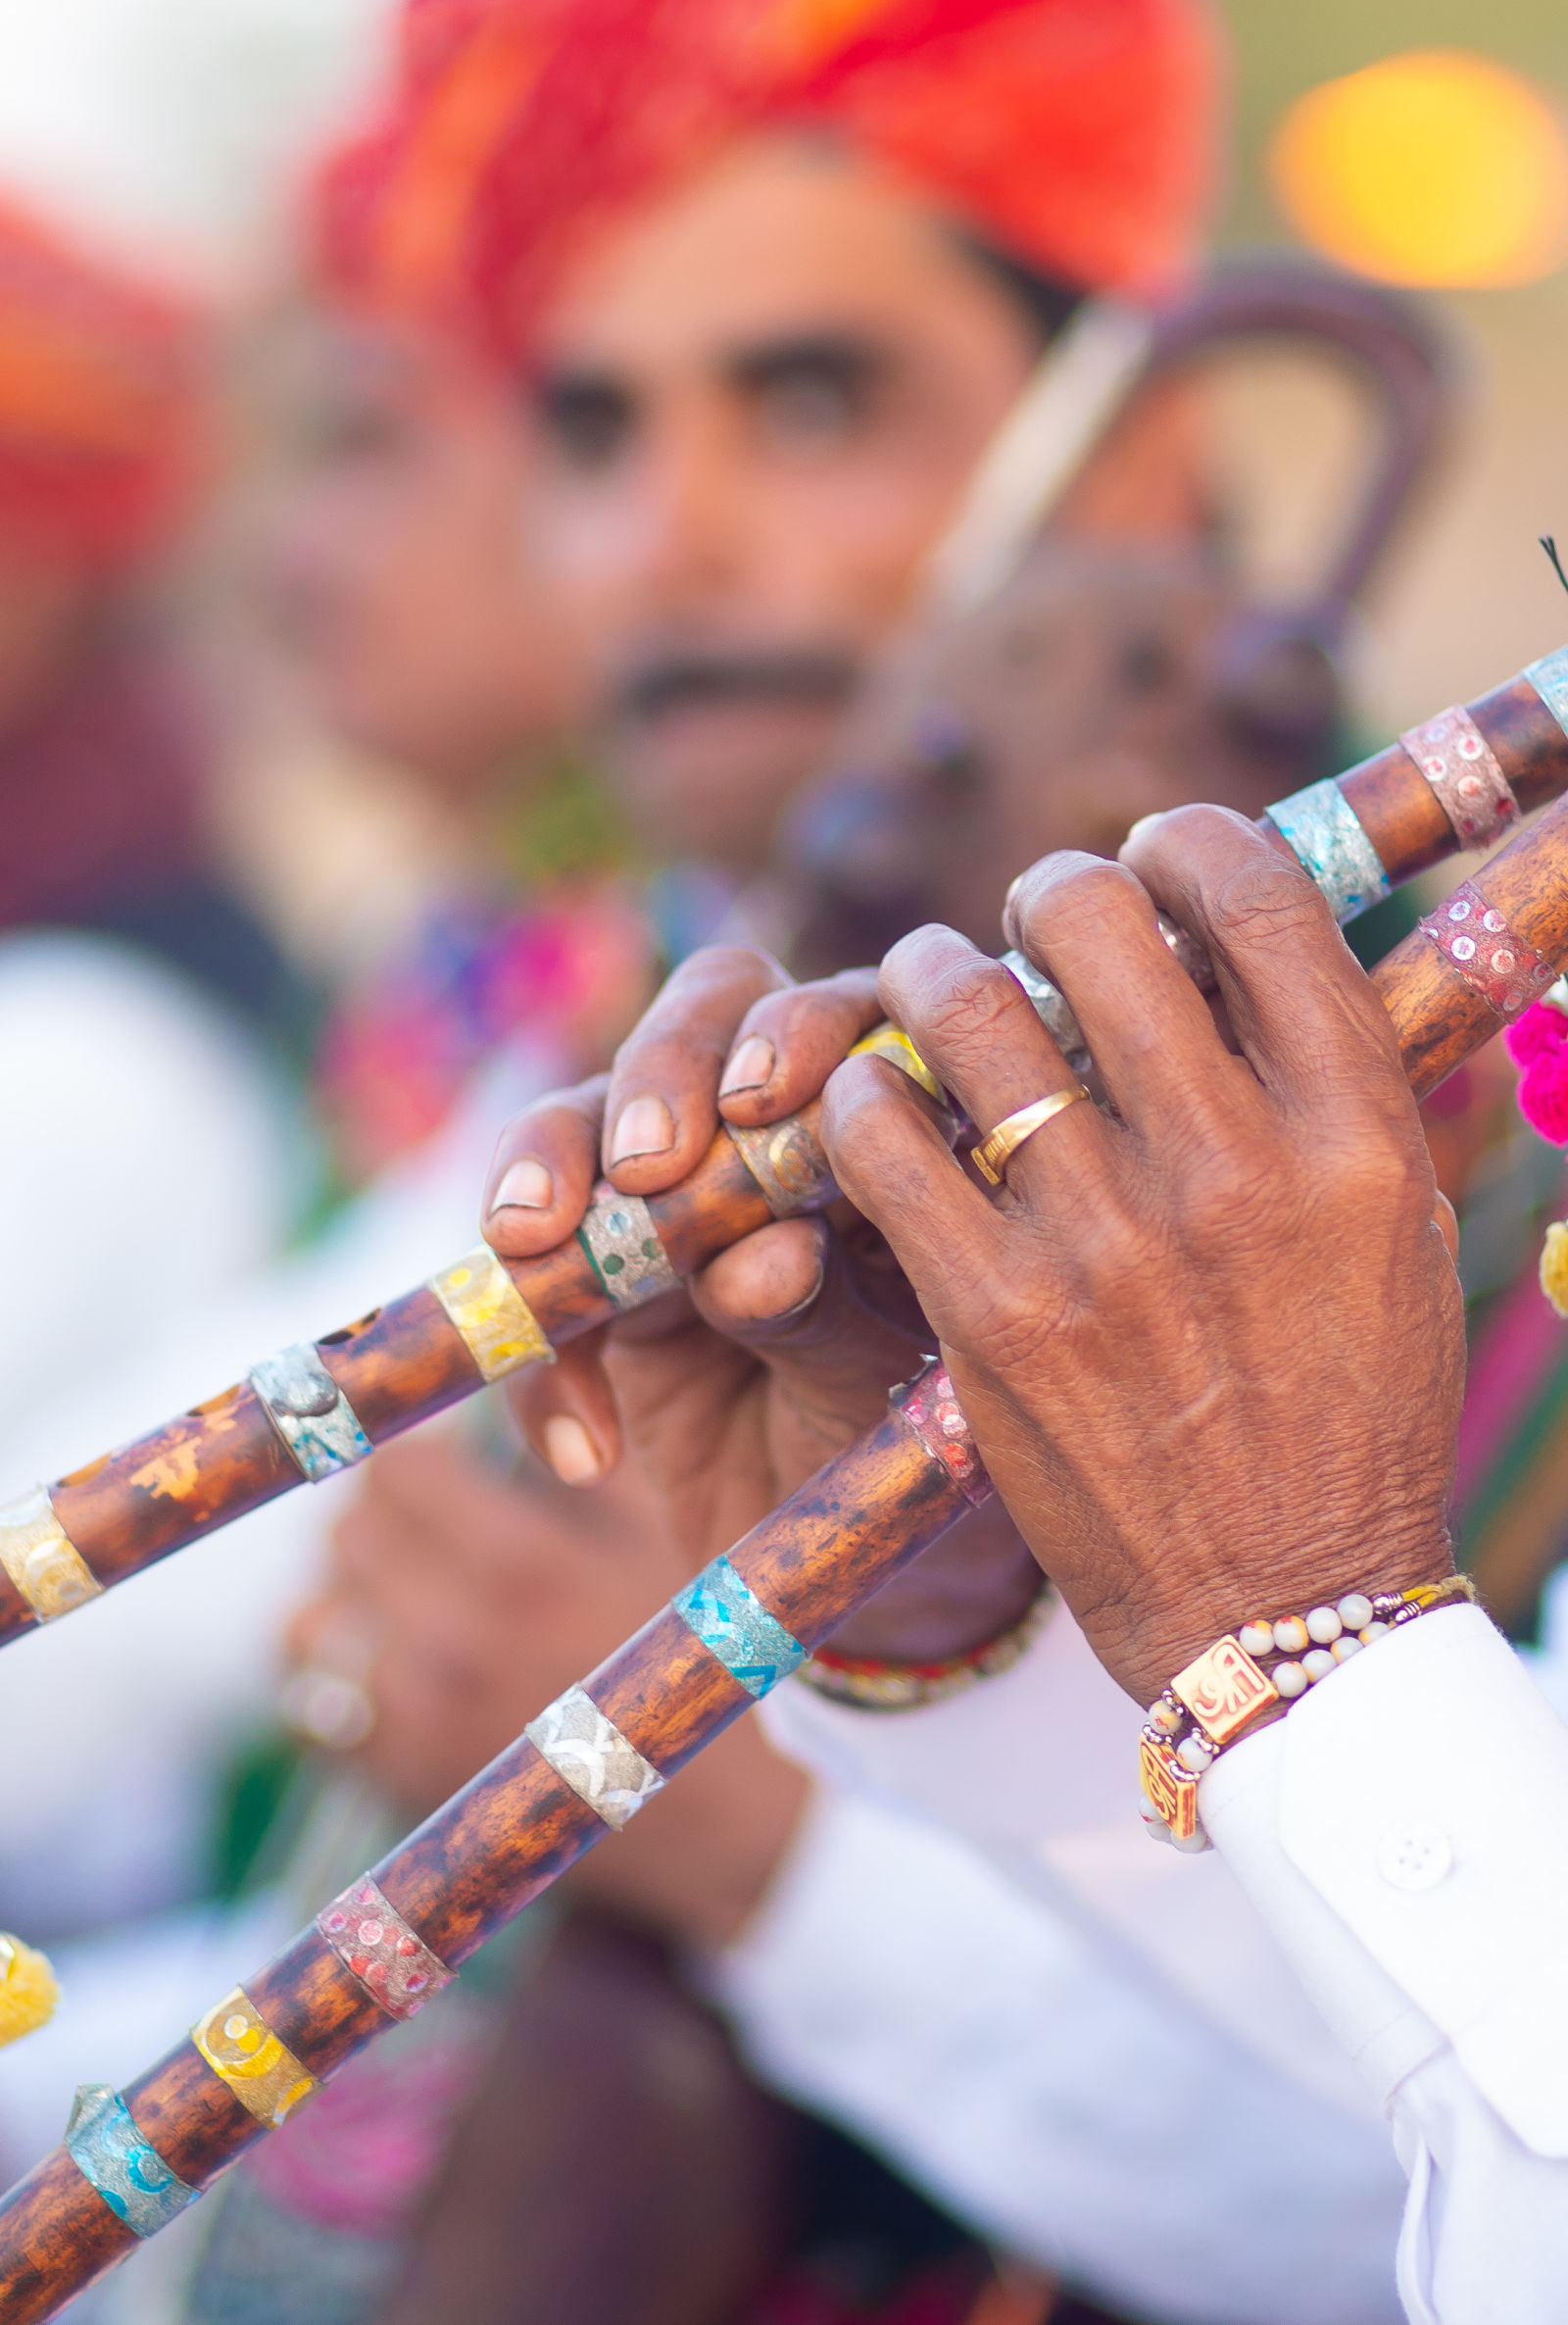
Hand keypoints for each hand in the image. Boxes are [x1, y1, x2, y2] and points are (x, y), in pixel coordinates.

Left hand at [286, 1433, 807, 1944]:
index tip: (442, 1469)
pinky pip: (311, 1706)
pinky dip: (338, 1680)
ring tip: (400, 1601)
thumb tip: (516, 1382)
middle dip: (382, 1522)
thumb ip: (582, 1453)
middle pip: (346, 1536)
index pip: (398, 1471)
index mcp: (525, 1568)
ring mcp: (419, 1722)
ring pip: (309, 1621)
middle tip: (424, 1531)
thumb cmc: (685, 1654)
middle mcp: (457, 1641)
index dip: (417, 1460)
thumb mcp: (656, 1533)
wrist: (712, 1814)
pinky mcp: (398, 1784)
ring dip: (349, 1602)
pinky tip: (392, 1668)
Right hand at [481, 948, 1041, 1660]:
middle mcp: (781, 1124)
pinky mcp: (601, 1284)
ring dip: (553, 1161)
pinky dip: (539, 1362)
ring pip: (589, 1115)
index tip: (763, 1098)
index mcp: (896, 1113)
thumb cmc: (923, 1454)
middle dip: (661, 1068)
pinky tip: (586, 1456)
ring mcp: (679, 1194)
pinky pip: (532, 1283)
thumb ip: (837, 1309)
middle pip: (704, 1016)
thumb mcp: (900, 1387)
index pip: (841, 1009)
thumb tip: (761, 1254)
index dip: (795, 1029)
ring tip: (537, 1242)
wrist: (871, 1585)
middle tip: (649, 1164)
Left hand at [819, 807, 1461, 1706]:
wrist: (1277, 1612)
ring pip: (971, 1013)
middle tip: (1032, 920)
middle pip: (1099, 924)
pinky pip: (886, 1140)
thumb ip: (1361, 1092)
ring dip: (935, 972)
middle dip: (1050, 891)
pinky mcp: (994, 1317)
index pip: (1259, 905)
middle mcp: (1235, 1171)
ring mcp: (1107, 1245)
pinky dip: (864, 1097)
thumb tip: (1315, 950)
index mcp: (1357, 1138)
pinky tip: (873, 1100)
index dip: (1187, 843)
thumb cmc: (1349, 1415)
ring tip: (932, 983)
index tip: (1154, 853)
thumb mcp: (1404, 1241)